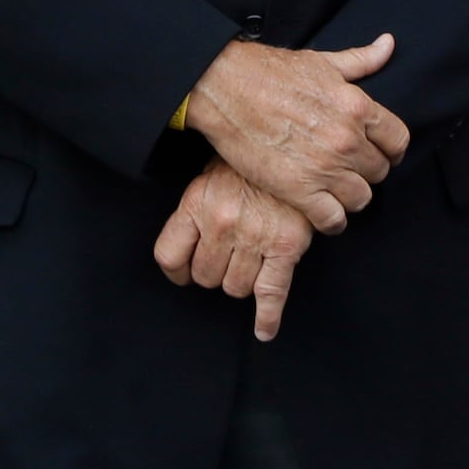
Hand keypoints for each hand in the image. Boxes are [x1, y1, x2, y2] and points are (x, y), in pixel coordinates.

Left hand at [154, 159, 314, 340]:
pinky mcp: (286, 247)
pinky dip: (268, 317)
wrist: (298, 138)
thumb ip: (199, 205)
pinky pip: (271, 293)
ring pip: (235, 288)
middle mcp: (222, 223)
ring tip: (254, 262)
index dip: (177, 272)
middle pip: (206, 276)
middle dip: (216, 272)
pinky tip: (264, 330)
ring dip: (241, 283)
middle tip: (231, 257)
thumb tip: (191, 239)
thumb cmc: (253, 158)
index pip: (170, 256)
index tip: (185, 274)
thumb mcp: (214, 171)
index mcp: (197, 203)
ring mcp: (254, 237)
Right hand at [185, 33, 410, 232]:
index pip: (398, 141)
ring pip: (361, 197)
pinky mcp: (297, 190)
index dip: (392, 150)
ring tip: (338, 190)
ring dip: (352, 196)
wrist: (226, 88)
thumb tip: (389, 44)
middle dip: (368, 171)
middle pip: (380, 171)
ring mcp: (324, 168)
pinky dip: (333, 221)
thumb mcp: (324, 61)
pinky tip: (325, 213)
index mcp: (358, 107)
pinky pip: (332, 219)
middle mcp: (347, 140)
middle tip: (352, 169)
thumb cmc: (271, 72)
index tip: (383, 153)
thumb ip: (362, 59)